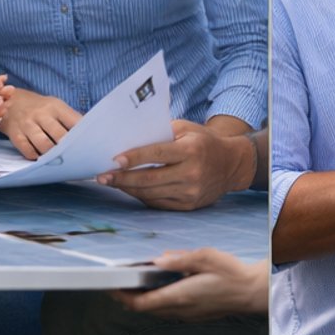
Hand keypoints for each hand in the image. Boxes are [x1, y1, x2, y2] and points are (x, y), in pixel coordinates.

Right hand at [0, 87, 81, 159]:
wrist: (11, 102)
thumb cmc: (41, 108)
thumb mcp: (56, 106)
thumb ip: (71, 119)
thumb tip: (91, 134)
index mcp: (55, 106)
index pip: (74, 121)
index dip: (82, 135)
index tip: (89, 146)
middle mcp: (41, 114)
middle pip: (60, 135)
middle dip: (68, 149)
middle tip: (76, 158)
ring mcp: (27, 124)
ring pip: (44, 144)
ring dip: (52, 155)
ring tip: (58, 161)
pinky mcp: (15, 134)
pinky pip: (27, 150)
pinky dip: (35, 157)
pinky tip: (41, 159)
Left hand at [97, 121, 252, 210]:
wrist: (231, 164)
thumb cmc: (203, 142)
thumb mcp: (186, 129)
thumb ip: (160, 133)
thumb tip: (129, 141)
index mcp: (191, 150)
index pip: (157, 154)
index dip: (134, 158)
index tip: (114, 160)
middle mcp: (192, 173)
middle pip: (150, 179)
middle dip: (123, 178)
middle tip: (102, 176)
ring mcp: (191, 192)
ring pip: (152, 194)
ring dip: (128, 189)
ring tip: (111, 182)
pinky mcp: (189, 205)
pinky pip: (159, 203)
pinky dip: (142, 196)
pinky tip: (129, 189)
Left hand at [112, 248, 266, 317]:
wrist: (253, 292)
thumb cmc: (232, 273)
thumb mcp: (205, 257)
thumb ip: (178, 260)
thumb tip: (156, 261)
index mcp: (179, 296)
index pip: (140, 303)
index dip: (122, 296)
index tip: (110, 286)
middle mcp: (180, 310)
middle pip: (144, 309)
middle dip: (127, 297)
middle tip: (116, 282)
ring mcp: (187, 315)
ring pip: (155, 311)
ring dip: (141, 300)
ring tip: (132, 283)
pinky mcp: (194, 315)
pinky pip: (167, 311)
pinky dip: (155, 301)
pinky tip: (157, 288)